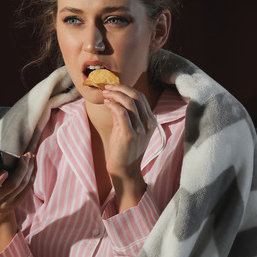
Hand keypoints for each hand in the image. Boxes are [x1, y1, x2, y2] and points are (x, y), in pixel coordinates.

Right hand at [0, 153, 35, 254]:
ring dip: (28, 171)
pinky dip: (32, 176)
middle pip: (11, 187)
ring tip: (31, 157)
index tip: (4, 172)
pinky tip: (33, 165)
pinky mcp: (17, 204)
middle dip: (20, 171)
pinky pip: (27, 189)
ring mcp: (7, 205)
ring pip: (22, 188)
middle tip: (25, 156)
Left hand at [101, 84, 155, 208]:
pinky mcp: (129, 135)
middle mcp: (148, 124)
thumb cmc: (124, 150)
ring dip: (114, 94)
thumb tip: (114, 97)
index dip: (126, 88)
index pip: (141, 97)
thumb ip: (124, 114)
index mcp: (151, 121)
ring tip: (104, 94)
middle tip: (106, 87)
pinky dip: (112, 104)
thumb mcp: (127, 129)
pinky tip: (106, 103)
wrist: (125, 171)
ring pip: (129, 102)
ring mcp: (140, 130)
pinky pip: (122, 113)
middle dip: (120, 88)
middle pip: (136, 96)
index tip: (113, 86)